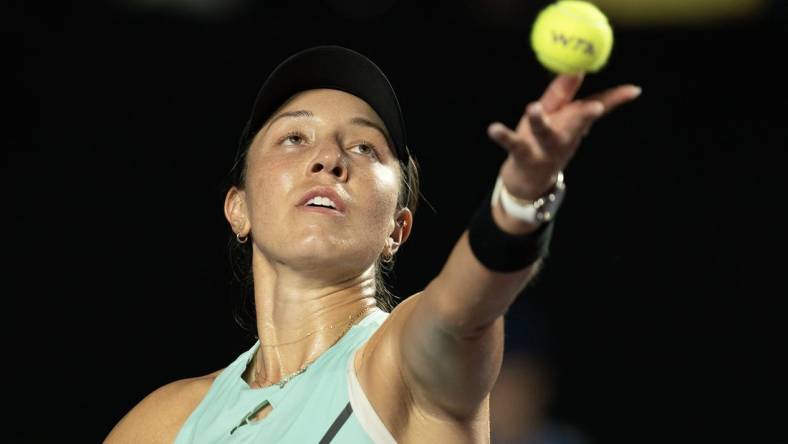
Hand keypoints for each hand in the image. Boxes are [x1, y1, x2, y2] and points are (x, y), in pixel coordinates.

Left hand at [487, 74, 640, 199]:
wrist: (529, 183)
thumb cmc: (544, 143)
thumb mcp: (557, 117)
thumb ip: (564, 93)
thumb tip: (577, 69)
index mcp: (573, 124)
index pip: (597, 108)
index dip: (615, 99)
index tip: (633, 90)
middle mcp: (563, 136)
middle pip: (576, 123)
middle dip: (586, 115)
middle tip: (595, 107)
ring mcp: (544, 148)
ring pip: (545, 133)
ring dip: (540, 121)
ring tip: (533, 107)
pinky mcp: (523, 155)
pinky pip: (512, 144)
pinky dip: (503, 136)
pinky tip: (493, 128)